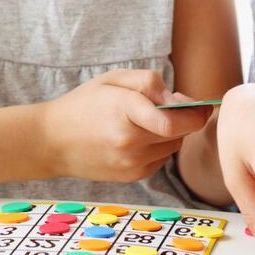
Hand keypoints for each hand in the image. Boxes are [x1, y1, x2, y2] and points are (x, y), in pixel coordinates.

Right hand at [39, 70, 211, 182]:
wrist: (51, 141)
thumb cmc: (84, 104)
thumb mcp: (113, 79)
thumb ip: (149, 82)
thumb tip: (178, 99)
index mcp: (124, 112)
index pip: (173, 121)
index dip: (195, 113)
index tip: (203, 105)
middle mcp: (129, 142)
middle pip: (179, 132)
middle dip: (184, 118)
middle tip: (171, 105)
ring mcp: (130, 163)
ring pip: (173, 146)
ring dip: (171, 133)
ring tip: (147, 121)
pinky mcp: (131, 176)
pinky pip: (161, 159)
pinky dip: (159, 146)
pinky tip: (138, 137)